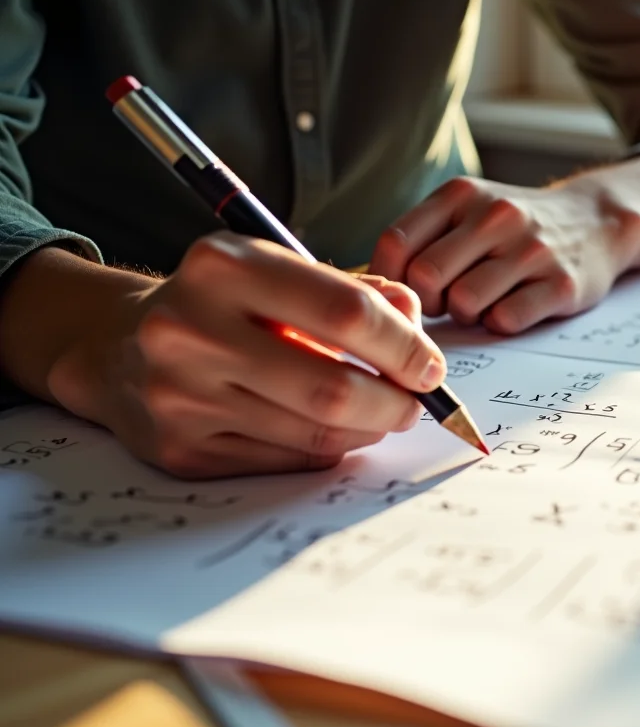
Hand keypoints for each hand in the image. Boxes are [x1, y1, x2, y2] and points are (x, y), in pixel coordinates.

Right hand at [46, 233, 445, 478]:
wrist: (119, 345)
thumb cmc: (225, 304)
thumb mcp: (280, 272)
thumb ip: (356, 291)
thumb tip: (415, 321)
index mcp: (223, 266)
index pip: (346, 312)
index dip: (405, 346)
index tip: (432, 367)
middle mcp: (191, 329)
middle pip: (333, 388)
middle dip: (395, 402)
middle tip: (416, 404)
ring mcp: (180, 394)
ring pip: (314, 433)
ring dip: (368, 429)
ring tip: (382, 415)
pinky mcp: (180, 448)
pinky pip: (287, 459)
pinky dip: (327, 448)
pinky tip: (333, 431)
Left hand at [367, 175, 639, 334]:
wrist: (597, 220)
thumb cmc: (517, 227)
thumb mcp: (469, 209)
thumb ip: (423, 237)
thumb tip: (371, 287)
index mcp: (462, 194)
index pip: (395, 244)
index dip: (393, 280)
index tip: (409, 290)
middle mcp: (496, 216)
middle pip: (426, 278)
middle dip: (429, 303)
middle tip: (446, 303)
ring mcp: (531, 249)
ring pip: (465, 303)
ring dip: (466, 316)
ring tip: (482, 303)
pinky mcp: (561, 284)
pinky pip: (506, 320)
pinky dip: (500, 324)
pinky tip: (511, 307)